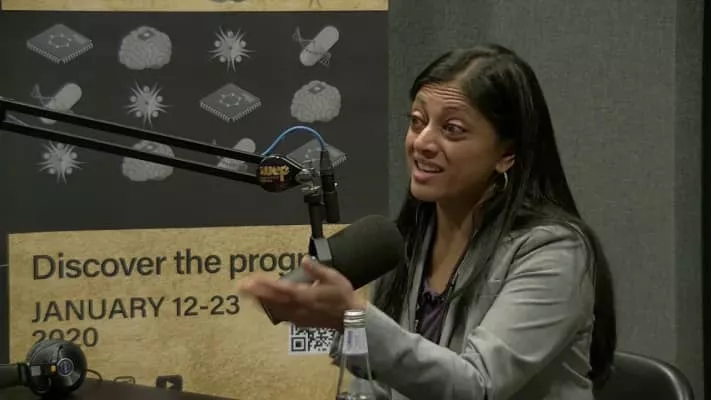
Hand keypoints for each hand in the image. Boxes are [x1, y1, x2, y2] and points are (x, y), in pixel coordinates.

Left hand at [237, 258, 366, 329]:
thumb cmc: (343, 297)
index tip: (252, 280)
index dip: (265, 285)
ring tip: (248, 296)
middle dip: (257, 293)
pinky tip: (265, 307)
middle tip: (241, 287)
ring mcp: (298, 317)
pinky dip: (271, 311)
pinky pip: (282, 316)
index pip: (281, 289)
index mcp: (305, 295)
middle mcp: (299, 307)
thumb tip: (304, 260)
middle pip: (273, 300)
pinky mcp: (301, 322)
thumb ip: (317, 270)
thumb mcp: (333, 278)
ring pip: (275, 309)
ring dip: (261, 302)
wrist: (351, 318)